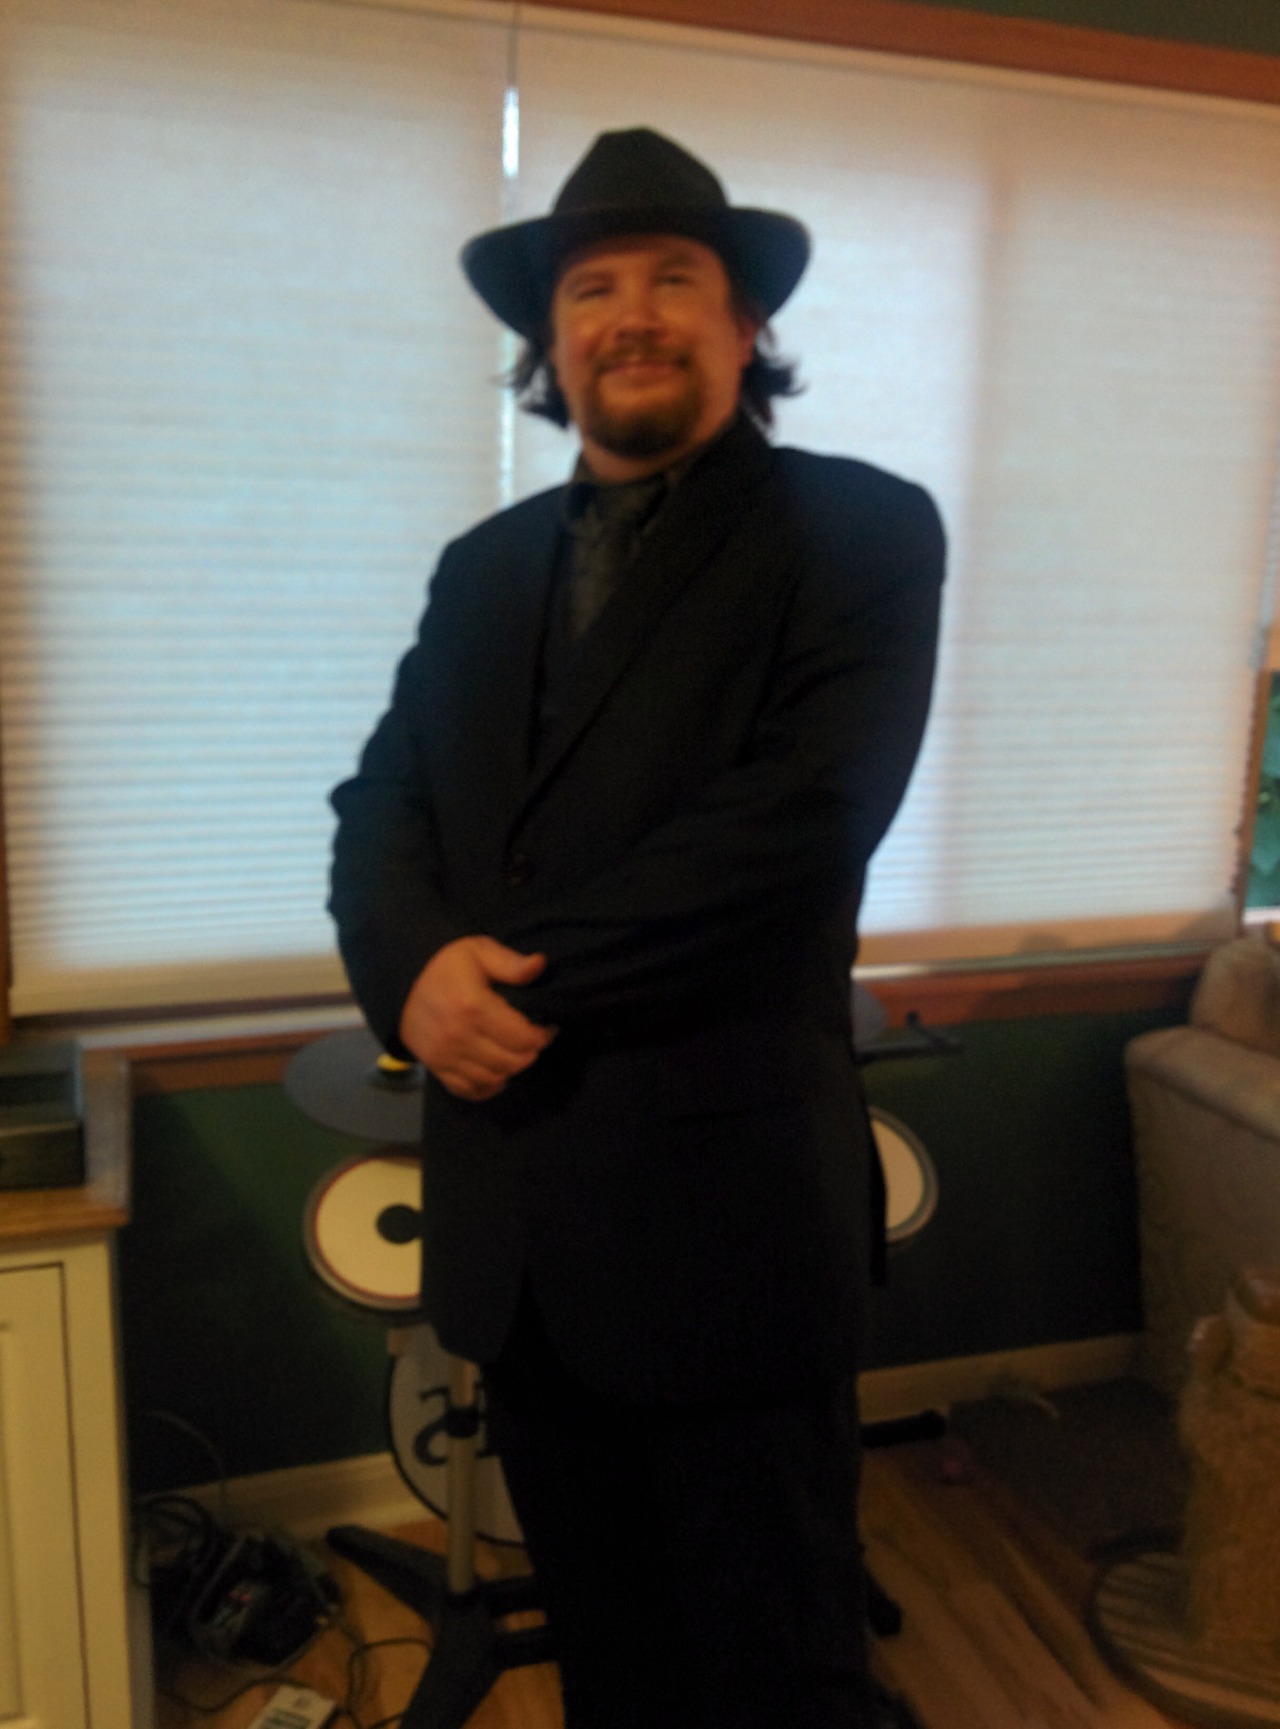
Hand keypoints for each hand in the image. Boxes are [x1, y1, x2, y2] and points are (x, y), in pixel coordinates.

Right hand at [399, 936, 556, 1099]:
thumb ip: (510, 963)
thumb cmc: (446, 964)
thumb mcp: (479, 951)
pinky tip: (496, 1073)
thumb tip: (540, 964)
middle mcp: (458, 1036)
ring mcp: (444, 1055)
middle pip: (511, 1062)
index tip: (547, 1028)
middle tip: (532, 1041)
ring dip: (510, 1069)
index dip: (542, 1036)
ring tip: (515, 1052)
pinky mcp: (435, 1067)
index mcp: (473, 1007)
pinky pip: (468, 1090)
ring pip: (492, 1079)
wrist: (401, 980)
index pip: (522, 1038)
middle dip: (529, 1053)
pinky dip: (487, 1087)